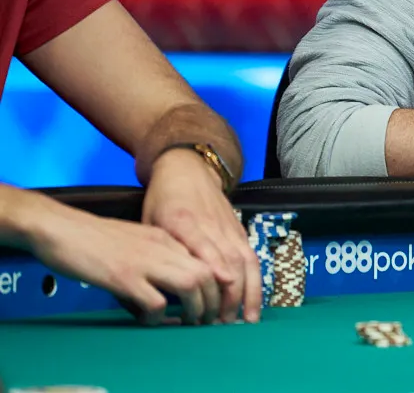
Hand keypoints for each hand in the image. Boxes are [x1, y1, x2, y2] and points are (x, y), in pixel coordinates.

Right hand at [24, 194, 219, 325]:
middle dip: (212, 301)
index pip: (207, 260)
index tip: (213, 302)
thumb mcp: (137, 240)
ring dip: (194, 309)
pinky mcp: (124, 278)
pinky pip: (155, 303)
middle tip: (205, 319)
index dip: (216, 284)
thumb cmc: (94, 237)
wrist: (61, 228)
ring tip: (187, 322)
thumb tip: (170, 284)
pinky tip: (148, 320)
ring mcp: (145, 262)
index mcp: (166, 238)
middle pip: (207, 273)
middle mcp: (162, 247)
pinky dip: (157, 317)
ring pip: (192, 284)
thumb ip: (157, 256)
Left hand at [141, 149, 261, 324]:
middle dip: (231, 293)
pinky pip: (252, 257)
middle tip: (223, 323)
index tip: (222, 283)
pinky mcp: (239, 230)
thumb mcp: (150, 221)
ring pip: (246, 261)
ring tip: (246, 320)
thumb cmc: (163, 200)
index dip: (214, 262)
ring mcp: (229, 228)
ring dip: (248, 292)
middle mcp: (211, 225)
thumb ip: (158, 250)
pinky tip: (253, 302)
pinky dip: (255, 281)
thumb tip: (154, 289)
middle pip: (229, 259)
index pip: (202, 244)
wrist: (188, 169)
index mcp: (183, 221)